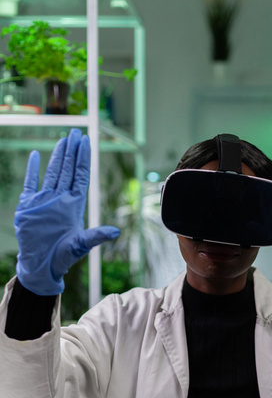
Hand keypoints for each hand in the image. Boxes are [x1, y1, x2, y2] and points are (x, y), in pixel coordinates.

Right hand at [15, 128, 119, 295]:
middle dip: (72, 150)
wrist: (41, 266)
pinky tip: (37, 156)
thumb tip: (116, 232)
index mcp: (74, 205)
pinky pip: (31, 183)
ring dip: (57, 156)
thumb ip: (96, 236)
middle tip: (76, 132)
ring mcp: (45, 201)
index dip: (83, 158)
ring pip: (52, 172)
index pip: (80, 175)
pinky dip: (33, 170)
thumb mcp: (81, 245)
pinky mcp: (29, 206)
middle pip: (67, 169)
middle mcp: (60, 199)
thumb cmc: (63, 257)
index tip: (86, 141)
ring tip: (64, 139)